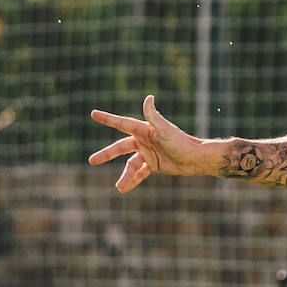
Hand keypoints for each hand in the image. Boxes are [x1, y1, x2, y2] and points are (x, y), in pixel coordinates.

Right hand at [89, 95, 203, 192]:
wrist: (195, 158)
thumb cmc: (181, 142)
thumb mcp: (165, 130)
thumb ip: (154, 116)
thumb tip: (149, 98)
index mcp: (144, 130)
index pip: (121, 123)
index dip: (107, 119)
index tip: (93, 114)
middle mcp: (143, 140)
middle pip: (120, 147)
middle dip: (106, 154)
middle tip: (91, 160)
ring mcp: (147, 153)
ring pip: (129, 164)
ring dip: (124, 175)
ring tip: (119, 186)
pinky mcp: (153, 164)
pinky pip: (140, 173)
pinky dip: (133, 180)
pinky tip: (124, 188)